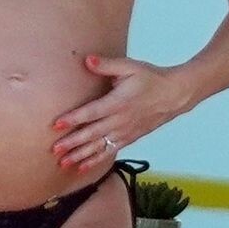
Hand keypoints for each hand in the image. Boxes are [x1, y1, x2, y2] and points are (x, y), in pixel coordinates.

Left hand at [52, 55, 195, 171]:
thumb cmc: (151, 78)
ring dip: (80, 155)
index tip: (56, 125)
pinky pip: (110, 152)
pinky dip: (95, 160)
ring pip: (99, 147)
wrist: (174, 94)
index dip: (74, 119)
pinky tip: (81, 167)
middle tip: (54, 150)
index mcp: (118, 102)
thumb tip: (87, 60)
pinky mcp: (129, 138)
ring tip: (62, 164)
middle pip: (92, 134)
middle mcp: (120, 120)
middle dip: (72, 142)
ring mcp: (125, 132)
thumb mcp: (130, 67)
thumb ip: (107, 65)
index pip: (92, 112)